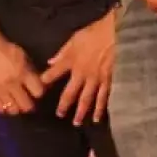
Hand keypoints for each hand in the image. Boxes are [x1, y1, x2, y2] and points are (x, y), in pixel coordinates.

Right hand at [0, 25, 44, 117]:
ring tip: (16, 102)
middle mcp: (12, 83)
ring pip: (13, 110)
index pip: (38, 92)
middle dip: (30, 104)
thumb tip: (41, 85)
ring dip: (18, 108)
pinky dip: (5, 108)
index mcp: (23, 72)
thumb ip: (32, 72)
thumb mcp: (23, 57)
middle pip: (27, 105)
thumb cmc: (6, 49)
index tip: (37, 91)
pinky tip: (6, 103)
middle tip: (28, 100)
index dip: (39, 93)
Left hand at [39, 10, 117, 125]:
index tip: (39, 90)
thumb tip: (50, 62)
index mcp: (71, 61)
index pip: (54, 73)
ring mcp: (96, 79)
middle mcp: (81, 73)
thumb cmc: (95, 33)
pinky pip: (103, 98)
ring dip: (81, 112)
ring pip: (87, 99)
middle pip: (70, 93)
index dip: (46, 81)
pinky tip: (98, 117)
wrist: (117, 34)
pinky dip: (100, 109)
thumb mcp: (74, 39)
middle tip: (60, 115)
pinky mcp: (109, 81)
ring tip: (77, 122)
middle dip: (64, 105)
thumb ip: (62, 52)